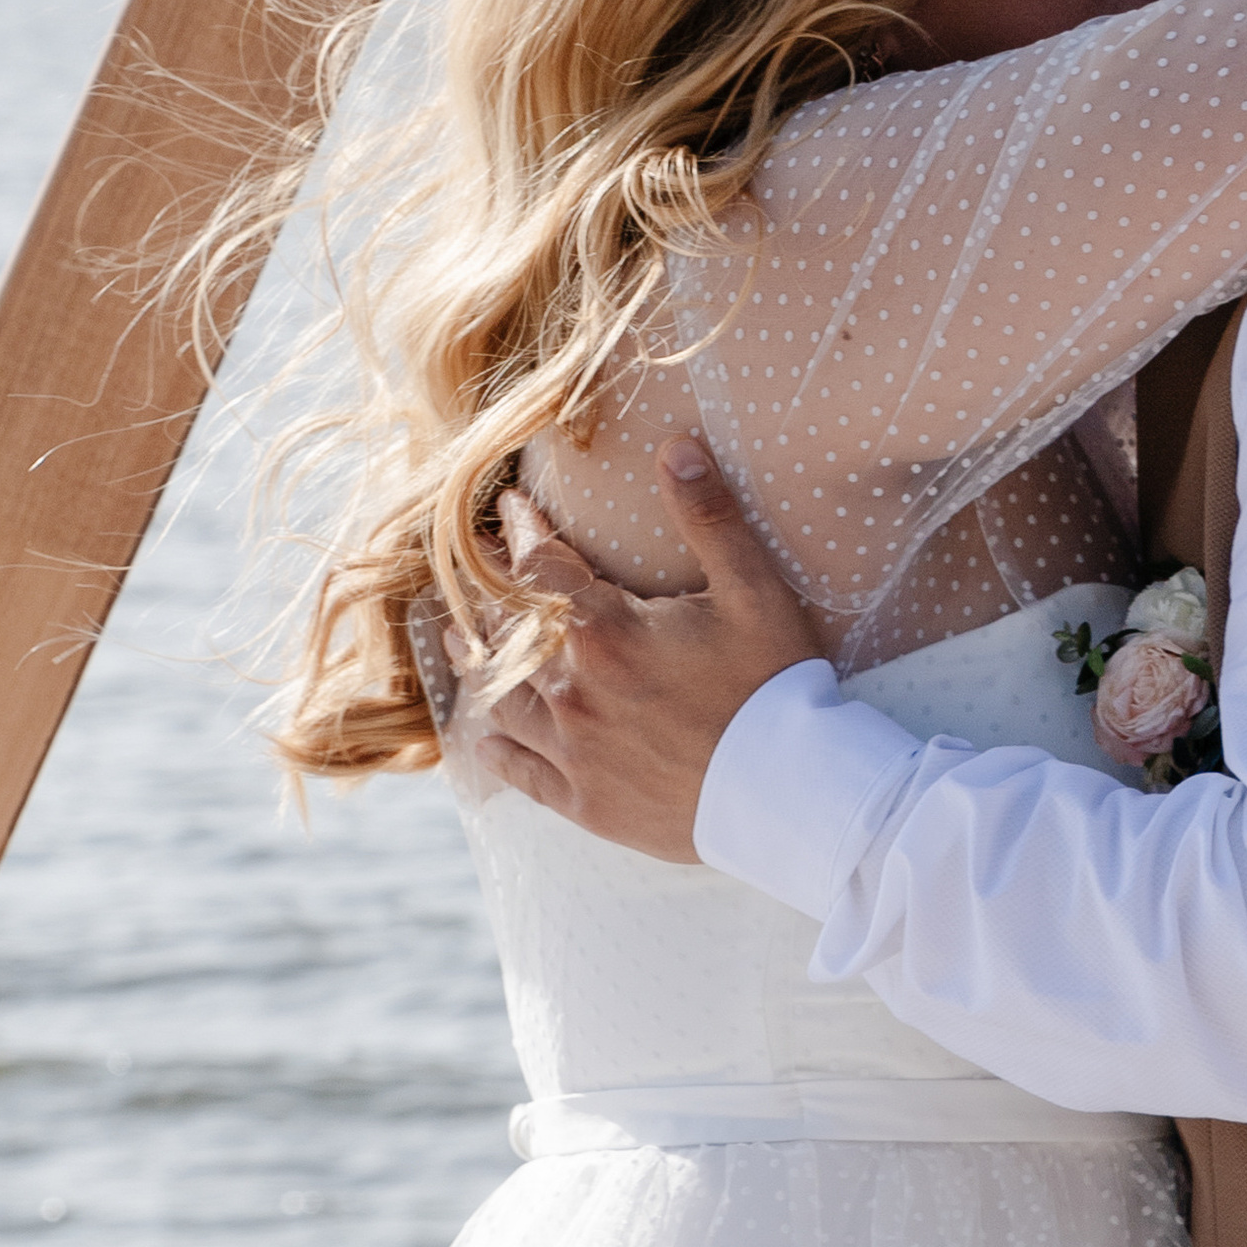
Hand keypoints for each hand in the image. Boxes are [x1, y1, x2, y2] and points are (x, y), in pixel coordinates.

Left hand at [472, 445, 819, 864]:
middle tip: (471, 566)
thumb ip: (709, 517)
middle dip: (486, 591)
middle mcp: (575, 689)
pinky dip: (497, 749)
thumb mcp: (753, 591)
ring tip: (460, 643)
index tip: (508, 507)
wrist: (787, 796)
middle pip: (506, 631)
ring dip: (479, 664)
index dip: (520, 530)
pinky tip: (487, 739)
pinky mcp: (583, 800)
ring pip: (502, 698)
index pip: (538, 567)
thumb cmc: (773, 686)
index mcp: (608, 631)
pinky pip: (520, 771)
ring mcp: (574, 750)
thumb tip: (675, 446)